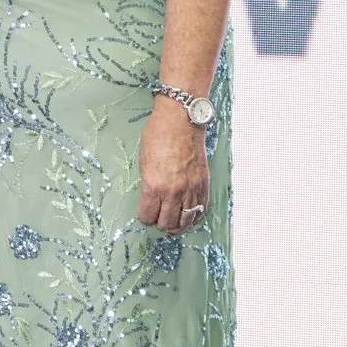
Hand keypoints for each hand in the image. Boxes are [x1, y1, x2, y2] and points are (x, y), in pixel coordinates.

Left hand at [136, 97, 208, 234]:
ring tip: (173, 224)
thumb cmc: (158, 136)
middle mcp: (173, 191)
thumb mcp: (143, 162)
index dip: (145, 218)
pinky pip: (201, 210)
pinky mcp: (203, 184)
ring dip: (178, 225)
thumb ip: (148, 184)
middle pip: (167, 223)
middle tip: (158, 220)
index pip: (147, 216)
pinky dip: (194, 216)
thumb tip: (151, 200)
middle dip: (160, 224)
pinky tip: (188, 216)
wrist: (180, 121)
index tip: (145, 215)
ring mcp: (190, 189)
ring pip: (185, 221)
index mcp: (153, 185)